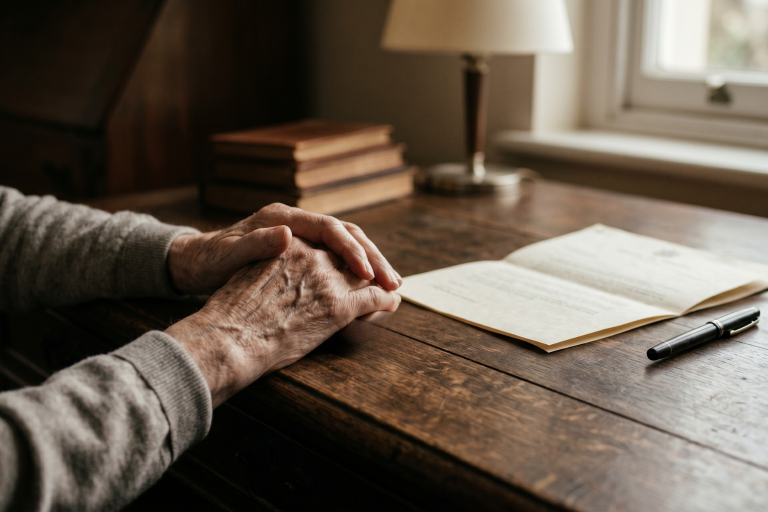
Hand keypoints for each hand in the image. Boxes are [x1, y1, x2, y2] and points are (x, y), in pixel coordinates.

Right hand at [166, 238, 400, 406]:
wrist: (230, 336)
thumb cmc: (231, 311)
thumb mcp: (249, 270)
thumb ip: (272, 260)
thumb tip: (282, 258)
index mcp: (290, 242)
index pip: (329, 237)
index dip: (345, 247)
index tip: (354, 256)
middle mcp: (311, 255)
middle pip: (350, 253)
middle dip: (370, 262)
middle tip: (386, 273)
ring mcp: (326, 279)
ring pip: (364, 274)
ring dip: (381, 280)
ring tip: (393, 285)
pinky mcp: (337, 306)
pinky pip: (372, 297)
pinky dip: (385, 300)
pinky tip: (392, 301)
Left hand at [168, 203, 401, 293]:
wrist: (194, 263)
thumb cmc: (208, 260)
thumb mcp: (228, 254)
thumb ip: (256, 245)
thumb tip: (287, 233)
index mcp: (283, 216)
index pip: (329, 228)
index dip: (352, 250)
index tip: (368, 273)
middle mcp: (297, 222)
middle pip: (347, 234)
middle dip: (373, 257)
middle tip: (395, 283)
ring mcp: (301, 237)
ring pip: (346, 247)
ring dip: (370, 266)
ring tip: (391, 287)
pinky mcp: (301, 253)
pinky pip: (336, 260)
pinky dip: (355, 273)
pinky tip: (368, 290)